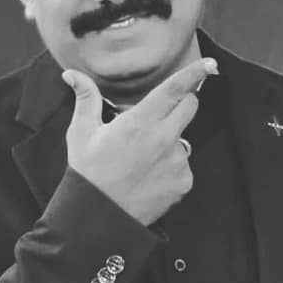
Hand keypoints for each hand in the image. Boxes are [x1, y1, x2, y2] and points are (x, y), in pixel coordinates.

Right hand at [61, 58, 217, 225]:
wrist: (99, 218)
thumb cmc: (88, 172)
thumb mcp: (82, 132)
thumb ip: (85, 98)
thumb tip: (71, 74)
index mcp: (141, 121)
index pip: (175, 89)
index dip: (194, 73)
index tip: (210, 64)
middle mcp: (164, 138)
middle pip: (190, 106)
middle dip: (181, 102)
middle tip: (159, 114)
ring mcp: (177, 161)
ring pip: (184, 137)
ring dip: (170, 139)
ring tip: (143, 157)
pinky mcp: (184, 182)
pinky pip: (184, 164)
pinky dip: (171, 165)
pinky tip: (150, 175)